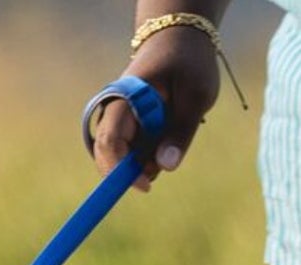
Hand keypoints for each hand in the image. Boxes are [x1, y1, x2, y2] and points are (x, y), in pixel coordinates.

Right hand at [92, 26, 221, 190]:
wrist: (179, 38)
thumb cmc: (189, 62)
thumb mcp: (197, 94)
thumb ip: (181, 130)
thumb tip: (166, 168)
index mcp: (123, 99)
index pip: (110, 141)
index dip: (121, 169)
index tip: (146, 185)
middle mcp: (112, 111)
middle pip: (109, 154)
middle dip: (131, 170)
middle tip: (157, 175)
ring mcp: (116, 119)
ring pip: (120, 154)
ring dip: (142, 161)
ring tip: (169, 145)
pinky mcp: (125, 124)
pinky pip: (129, 148)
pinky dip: (146, 153)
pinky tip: (165, 140)